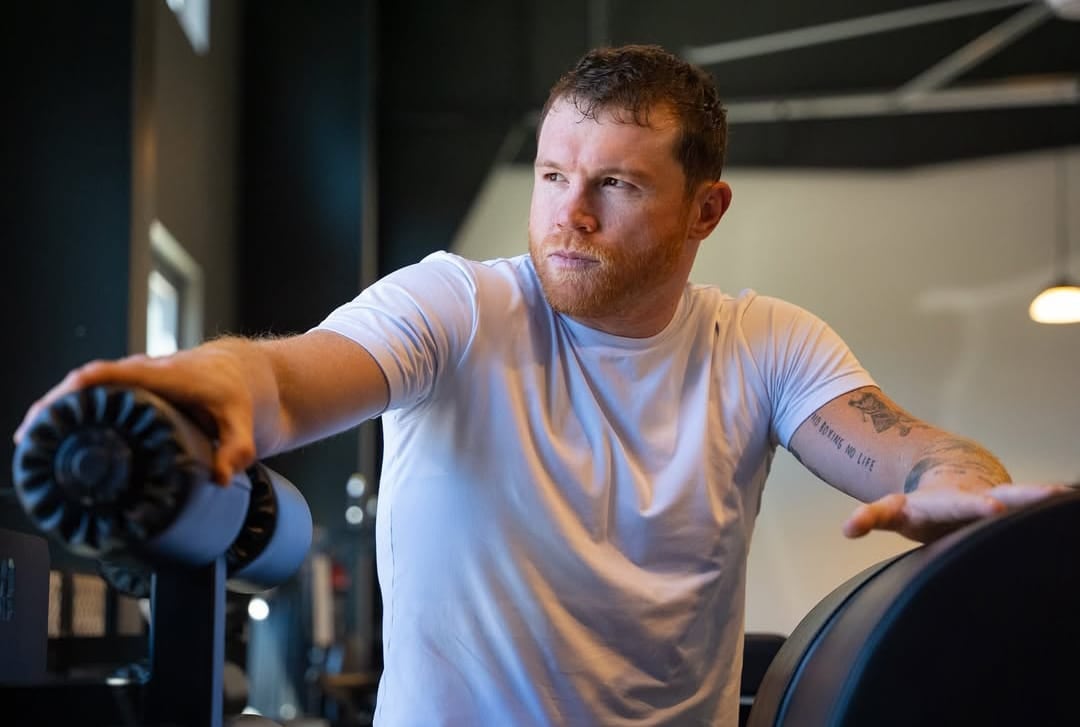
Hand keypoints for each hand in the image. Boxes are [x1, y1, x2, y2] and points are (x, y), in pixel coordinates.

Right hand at [14, 344, 261, 484]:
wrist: (241, 372)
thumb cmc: (238, 395)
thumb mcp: (244, 424)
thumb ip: (237, 451)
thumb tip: (221, 479)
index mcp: (169, 376)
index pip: (120, 374)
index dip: (86, 387)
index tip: (58, 406)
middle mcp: (146, 372)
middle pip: (91, 380)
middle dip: (58, 403)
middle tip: (31, 435)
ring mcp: (136, 378)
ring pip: (88, 386)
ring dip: (57, 407)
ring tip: (30, 439)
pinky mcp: (132, 387)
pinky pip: (95, 392)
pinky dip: (71, 408)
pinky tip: (50, 432)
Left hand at [842, 483, 1070, 542]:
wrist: (947, 480)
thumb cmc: (918, 505)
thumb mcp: (892, 510)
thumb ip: (872, 517)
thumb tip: (846, 529)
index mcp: (949, 501)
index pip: (959, 504)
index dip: (972, 506)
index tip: (989, 507)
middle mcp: (980, 497)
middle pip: (1003, 494)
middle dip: (1022, 496)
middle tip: (1048, 495)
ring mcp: (1001, 501)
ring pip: (1026, 498)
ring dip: (1045, 499)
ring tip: (1069, 497)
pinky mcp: (1015, 509)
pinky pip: (1037, 509)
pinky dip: (1054, 507)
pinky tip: (1074, 506)